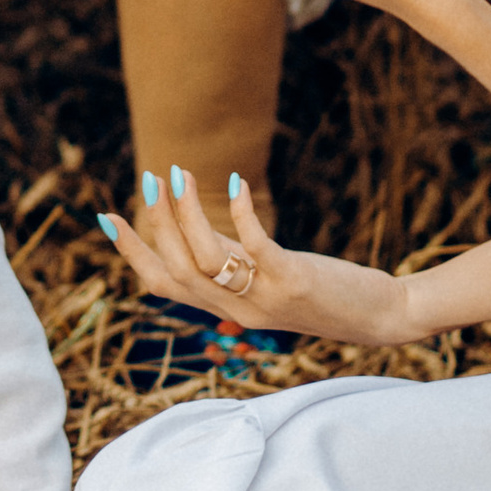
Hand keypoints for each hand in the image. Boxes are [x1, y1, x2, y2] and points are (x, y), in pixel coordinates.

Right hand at [101, 165, 408, 349]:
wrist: (381, 317)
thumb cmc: (324, 292)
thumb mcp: (265, 276)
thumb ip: (228, 257)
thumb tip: (187, 224)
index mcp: (227, 309)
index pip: (162, 285)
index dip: (132, 252)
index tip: (108, 217)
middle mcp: (238, 310)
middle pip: (175, 271)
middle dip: (155, 223)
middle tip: (151, 177)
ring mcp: (265, 298)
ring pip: (205, 259)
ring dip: (186, 214)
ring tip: (178, 173)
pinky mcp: (293, 281)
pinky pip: (255, 247)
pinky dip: (240, 213)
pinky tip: (234, 182)